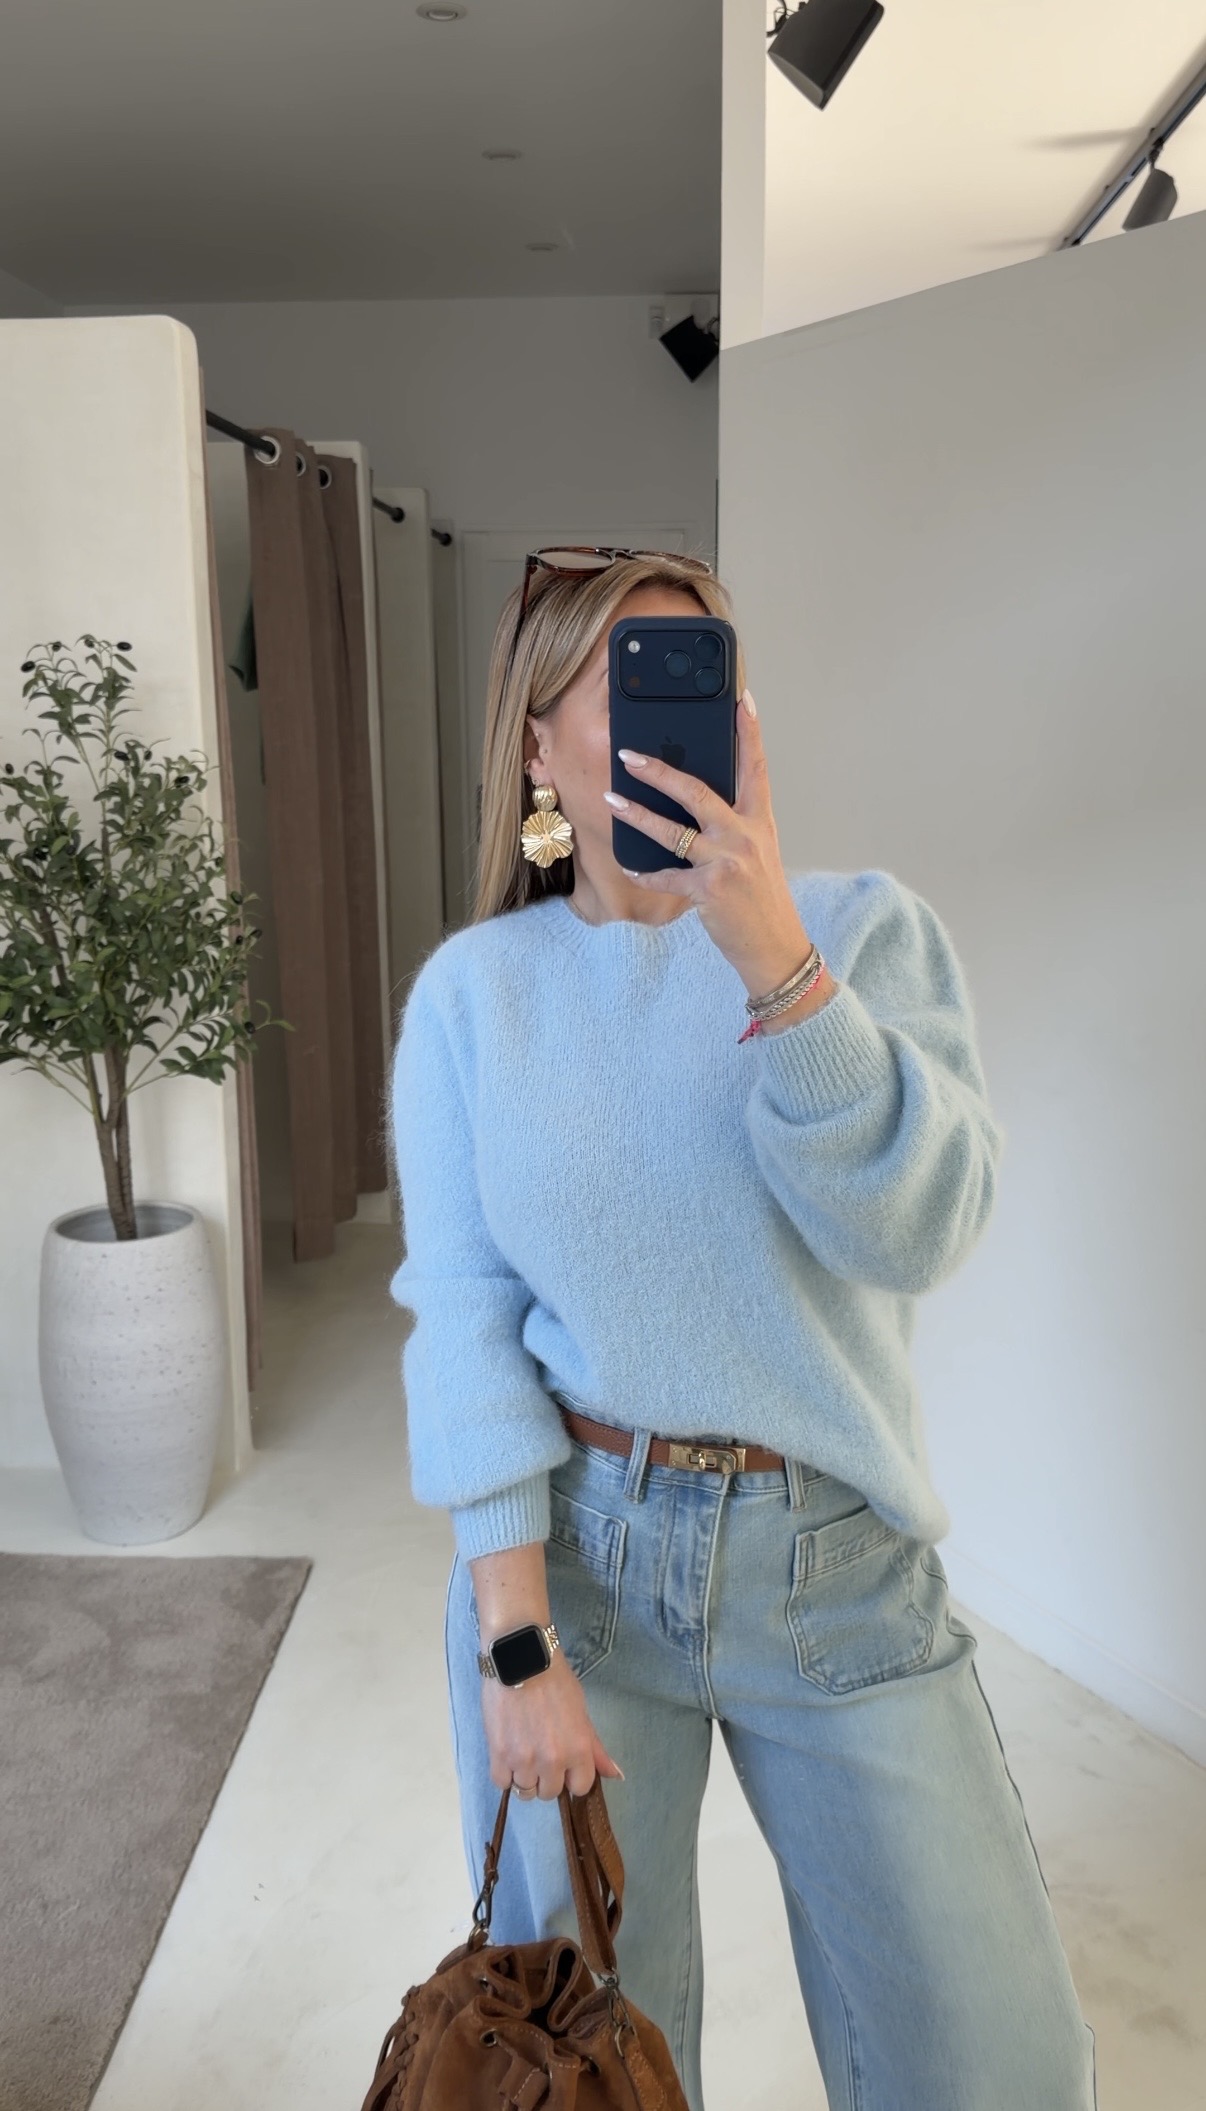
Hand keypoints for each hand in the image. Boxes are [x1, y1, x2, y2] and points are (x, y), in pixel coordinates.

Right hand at [481, 1647, 624, 1800]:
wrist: (522, 1659)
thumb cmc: (555, 1681)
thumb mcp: (582, 1713)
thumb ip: (595, 1749)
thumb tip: (615, 1775)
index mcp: (578, 1750)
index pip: (579, 1788)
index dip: (571, 1777)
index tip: (564, 1765)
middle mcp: (553, 1761)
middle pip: (549, 1793)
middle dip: (547, 1777)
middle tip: (541, 1753)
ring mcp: (524, 1760)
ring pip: (525, 1791)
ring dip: (524, 1776)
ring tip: (522, 1751)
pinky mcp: (498, 1755)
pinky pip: (502, 1783)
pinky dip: (504, 1773)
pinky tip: (507, 1755)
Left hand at [606, 690, 830, 1006]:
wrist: (776, 947)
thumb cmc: (763, 900)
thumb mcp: (760, 854)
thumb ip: (736, 826)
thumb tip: (697, 803)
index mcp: (760, 822)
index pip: (756, 768)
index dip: (750, 732)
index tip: (742, 699)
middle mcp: (745, 836)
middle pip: (697, 791)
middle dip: (659, 771)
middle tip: (630, 755)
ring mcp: (726, 862)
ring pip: (672, 830)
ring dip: (636, 814)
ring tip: (611, 800)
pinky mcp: (708, 890)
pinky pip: (666, 875)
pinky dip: (644, 870)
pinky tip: (628, 863)